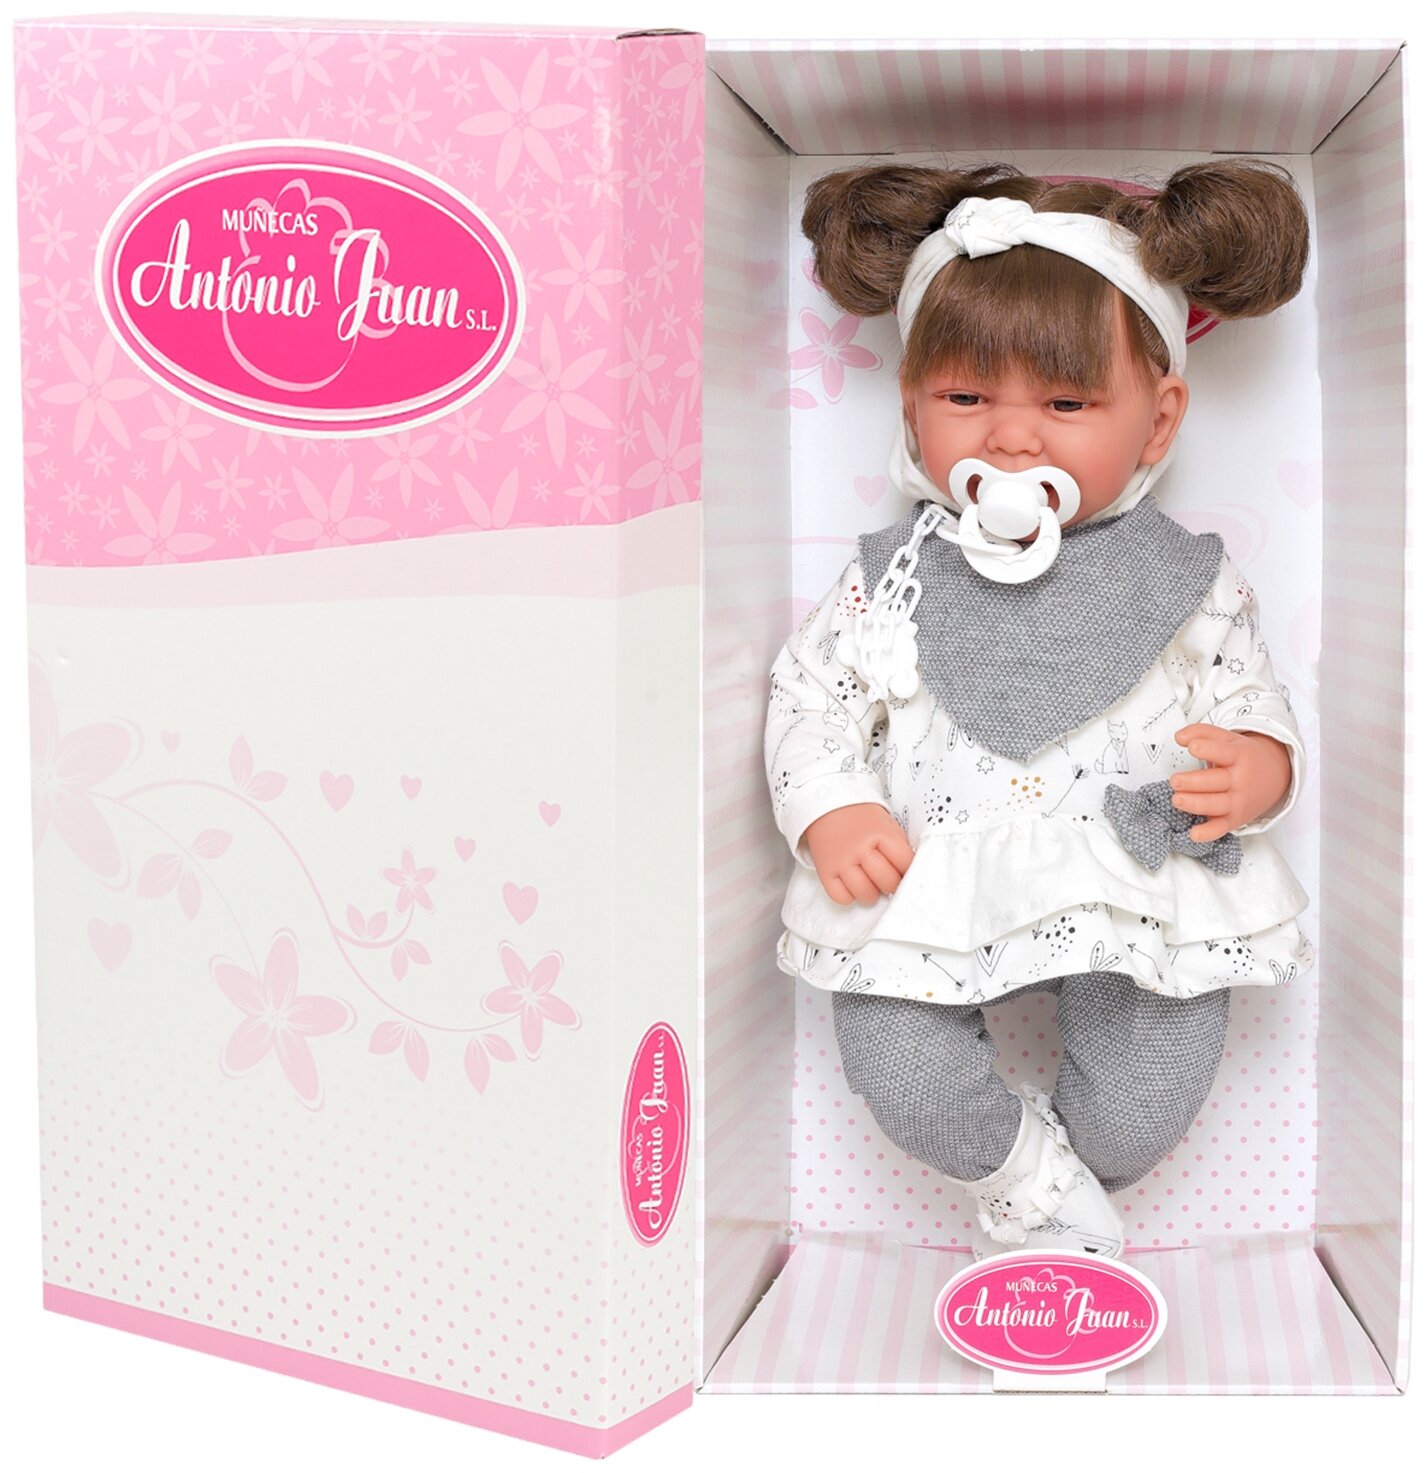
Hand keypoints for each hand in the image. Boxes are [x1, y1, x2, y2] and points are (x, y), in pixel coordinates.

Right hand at [801, 803, 914, 905]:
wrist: (825, 805)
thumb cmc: (857, 815)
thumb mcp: (884, 821)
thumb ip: (898, 842)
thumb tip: (909, 866)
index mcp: (880, 833)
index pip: (905, 862)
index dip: (909, 870)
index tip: (905, 872)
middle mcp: (861, 848)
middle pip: (887, 881)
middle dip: (892, 885)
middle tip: (889, 880)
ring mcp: (842, 861)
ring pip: (865, 893)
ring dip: (872, 894)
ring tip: (871, 886)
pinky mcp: (825, 871)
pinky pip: (841, 897)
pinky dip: (848, 896)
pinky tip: (851, 886)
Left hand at [1169, 724, 1291, 841]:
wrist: (1276, 775)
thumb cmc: (1244, 757)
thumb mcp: (1228, 739)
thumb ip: (1202, 732)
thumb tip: (1179, 736)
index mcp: (1238, 757)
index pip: (1222, 752)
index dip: (1207, 749)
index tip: (1192, 747)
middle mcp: (1239, 780)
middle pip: (1216, 781)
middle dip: (1193, 782)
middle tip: (1174, 780)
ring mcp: (1237, 801)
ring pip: (1216, 805)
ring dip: (1196, 804)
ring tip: (1177, 800)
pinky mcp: (1234, 819)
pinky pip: (1221, 828)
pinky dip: (1208, 833)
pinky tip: (1193, 833)